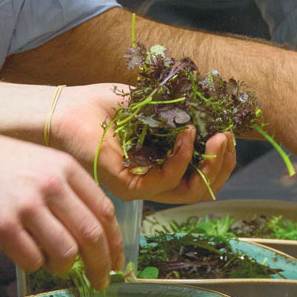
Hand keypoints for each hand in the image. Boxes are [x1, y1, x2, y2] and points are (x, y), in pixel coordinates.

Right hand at [0, 125, 122, 287]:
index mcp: (65, 168)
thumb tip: (89, 226)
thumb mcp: (38, 162)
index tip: (117, 260)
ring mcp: (28, 206)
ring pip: (66, 252)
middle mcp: (52, 185)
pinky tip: (26, 255)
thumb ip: (64, 188)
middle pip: (92, 235)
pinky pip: (33, 259)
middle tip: (101, 281)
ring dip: (65, 267)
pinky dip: (34, 264)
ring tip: (56, 266)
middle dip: (102, 264)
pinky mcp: (4, 227)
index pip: (104, 211)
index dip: (115, 241)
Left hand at [51, 84, 236, 203]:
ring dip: (210, 165)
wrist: (68, 109)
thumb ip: (180, 113)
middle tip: (227, 137)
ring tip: (218, 138)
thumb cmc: (103, 105)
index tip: (229, 132)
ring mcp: (141, 185)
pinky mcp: (128, 186)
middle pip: (201, 188)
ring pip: (189, 192)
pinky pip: (165, 181)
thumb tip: (215, 111)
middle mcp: (153, 179)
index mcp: (161, 162)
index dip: (222, 159)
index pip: (201, 174)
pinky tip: (187, 134)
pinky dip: (183, 158)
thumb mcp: (152, 104)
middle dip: (223, 165)